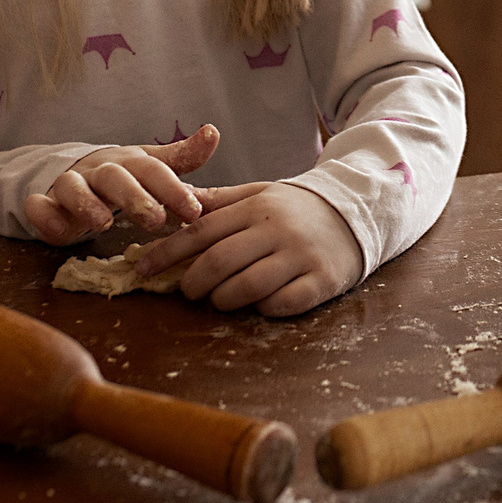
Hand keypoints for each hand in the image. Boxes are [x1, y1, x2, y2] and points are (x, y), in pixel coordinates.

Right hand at [22, 125, 219, 245]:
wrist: (79, 176)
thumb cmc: (126, 177)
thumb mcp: (154, 166)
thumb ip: (183, 157)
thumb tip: (213, 133)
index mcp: (131, 162)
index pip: (154, 170)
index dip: (173, 190)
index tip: (194, 211)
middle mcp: (101, 169)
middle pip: (116, 177)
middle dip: (135, 197)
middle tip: (156, 220)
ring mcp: (71, 183)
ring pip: (74, 187)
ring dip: (88, 204)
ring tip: (103, 224)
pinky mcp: (46, 202)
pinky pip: (38, 205)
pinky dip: (43, 214)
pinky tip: (57, 229)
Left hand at [129, 181, 363, 316]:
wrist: (359, 212)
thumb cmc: (298, 208)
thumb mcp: (260, 194)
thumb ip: (218, 200)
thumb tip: (174, 200)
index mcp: (257, 206)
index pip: (201, 230)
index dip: (168, 251)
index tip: (142, 267)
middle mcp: (277, 229)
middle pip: (219, 261)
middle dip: (193, 282)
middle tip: (187, 291)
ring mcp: (301, 256)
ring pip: (247, 287)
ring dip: (223, 299)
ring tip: (219, 299)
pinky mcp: (322, 281)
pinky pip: (283, 304)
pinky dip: (263, 308)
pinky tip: (259, 303)